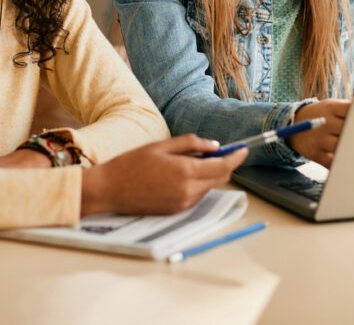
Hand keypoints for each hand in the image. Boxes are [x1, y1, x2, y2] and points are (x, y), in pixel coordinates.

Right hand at [80, 134, 247, 215]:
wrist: (109, 190)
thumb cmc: (131, 164)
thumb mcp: (162, 146)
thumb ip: (191, 144)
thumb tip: (215, 146)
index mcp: (185, 171)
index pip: (223, 166)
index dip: (237, 157)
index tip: (244, 149)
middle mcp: (188, 191)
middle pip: (220, 178)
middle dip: (225, 164)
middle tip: (221, 151)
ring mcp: (183, 203)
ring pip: (209, 186)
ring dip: (210, 174)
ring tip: (195, 160)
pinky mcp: (177, 211)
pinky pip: (197, 195)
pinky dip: (198, 183)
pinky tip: (183, 173)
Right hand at [287, 99, 348, 167]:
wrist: (293, 123)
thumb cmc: (322, 114)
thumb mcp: (332, 106)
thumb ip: (350, 110)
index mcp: (332, 108)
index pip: (352, 110)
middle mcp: (325, 122)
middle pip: (349, 129)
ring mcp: (319, 139)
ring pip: (341, 147)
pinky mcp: (315, 154)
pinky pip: (332, 163)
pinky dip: (343, 164)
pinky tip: (352, 164)